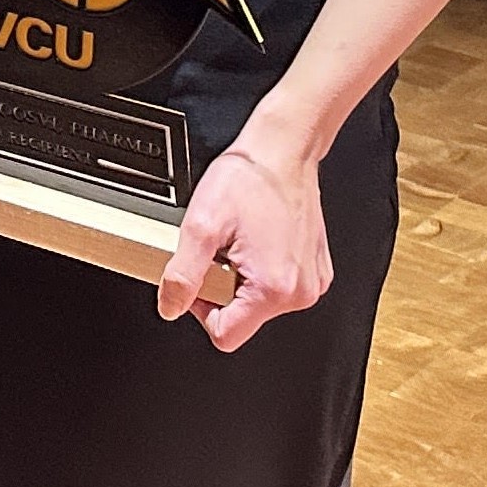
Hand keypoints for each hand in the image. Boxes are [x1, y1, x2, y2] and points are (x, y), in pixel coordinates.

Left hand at [164, 141, 331, 349]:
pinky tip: (256, 239)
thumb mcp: (201, 226)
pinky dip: (261, 268)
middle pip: (244, 317)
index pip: (227, 334)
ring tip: (239, 241)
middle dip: (222, 288)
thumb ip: (182, 273)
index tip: (198, 278)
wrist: (282, 152)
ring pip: (260, 301)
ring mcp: (312, 282)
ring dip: (241, 277)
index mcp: (274, 289)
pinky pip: (279, 285)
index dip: (201, 310)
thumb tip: (170, 306)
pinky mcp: (316, 270)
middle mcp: (300, 292)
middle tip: (220, 250)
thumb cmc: (249, 180)